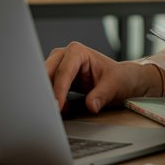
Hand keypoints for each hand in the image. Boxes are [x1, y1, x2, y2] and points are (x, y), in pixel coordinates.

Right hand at [44, 42, 159, 113]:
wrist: (120, 79)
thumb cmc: (118, 77)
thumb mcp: (114, 86)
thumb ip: (102, 95)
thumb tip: (91, 106)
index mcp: (78, 51)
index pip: (63, 71)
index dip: (59, 90)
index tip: (57, 106)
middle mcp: (64, 55)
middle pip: (47, 73)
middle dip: (47, 92)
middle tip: (51, 111)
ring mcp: (58, 65)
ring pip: (44, 81)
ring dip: (48, 96)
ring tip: (58, 112)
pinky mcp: (57, 76)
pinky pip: (47, 88)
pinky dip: (52, 99)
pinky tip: (63, 109)